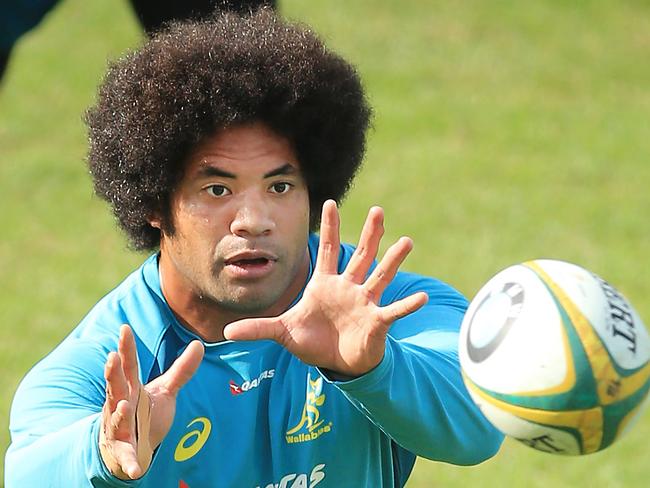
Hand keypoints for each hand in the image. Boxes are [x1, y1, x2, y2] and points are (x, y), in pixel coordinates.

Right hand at [99, 325, 203, 478]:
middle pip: (116, 386)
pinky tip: (136, 470)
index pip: (129, 365)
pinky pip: (126, 457)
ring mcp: (118, 428)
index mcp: (131, 387)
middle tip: (112, 357)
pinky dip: (130, 463)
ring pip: (116, 418)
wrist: (132, 448)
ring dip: (119, 413)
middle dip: (112, 373)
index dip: (126, 347)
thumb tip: (199, 344)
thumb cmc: (144, 413)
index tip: (125, 328)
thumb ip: (181, 370)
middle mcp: (120, 404)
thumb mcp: (165, 390)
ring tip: (124, 405)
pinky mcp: (122, 450)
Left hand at [223, 200, 427, 376]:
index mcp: (325, 284)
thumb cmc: (313, 341)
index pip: (328, 250)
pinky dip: (406, 305)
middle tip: (378, 210)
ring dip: (392, 260)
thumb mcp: (284, 333)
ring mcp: (364, 303)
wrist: (337, 362)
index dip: (329, 227)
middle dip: (369, 234)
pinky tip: (421, 298)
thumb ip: (258, 328)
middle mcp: (348, 287)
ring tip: (406, 241)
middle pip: (360, 256)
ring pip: (380, 276)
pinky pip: (393, 312)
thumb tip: (226, 332)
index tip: (330, 201)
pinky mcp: (376, 322)